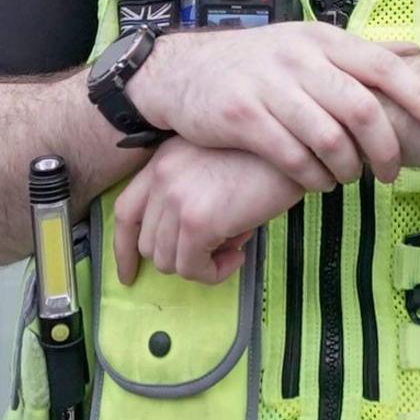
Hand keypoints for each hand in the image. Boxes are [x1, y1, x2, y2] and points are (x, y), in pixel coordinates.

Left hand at [112, 142, 311, 283]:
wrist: (295, 146)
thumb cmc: (267, 157)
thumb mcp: (217, 165)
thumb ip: (193, 195)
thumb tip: (195, 241)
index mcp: (163, 161)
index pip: (126, 212)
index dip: (124, 248)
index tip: (129, 272)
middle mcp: (162, 177)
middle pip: (148, 244)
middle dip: (179, 258)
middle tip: (218, 249)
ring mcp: (176, 198)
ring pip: (168, 261)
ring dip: (200, 266)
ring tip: (232, 248)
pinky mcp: (197, 220)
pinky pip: (192, 268)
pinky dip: (213, 273)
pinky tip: (237, 256)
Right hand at [129, 21, 419, 192]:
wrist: (180, 70)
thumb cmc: (255, 62)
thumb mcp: (307, 42)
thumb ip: (358, 52)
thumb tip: (416, 54)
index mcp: (320, 39)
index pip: (381, 65)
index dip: (418, 96)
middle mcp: (297, 57)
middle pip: (360, 106)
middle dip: (384, 146)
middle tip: (391, 171)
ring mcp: (268, 86)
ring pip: (327, 137)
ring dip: (347, 167)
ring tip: (350, 179)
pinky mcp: (241, 116)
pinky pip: (290, 155)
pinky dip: (311, 177)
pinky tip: (315, 183)